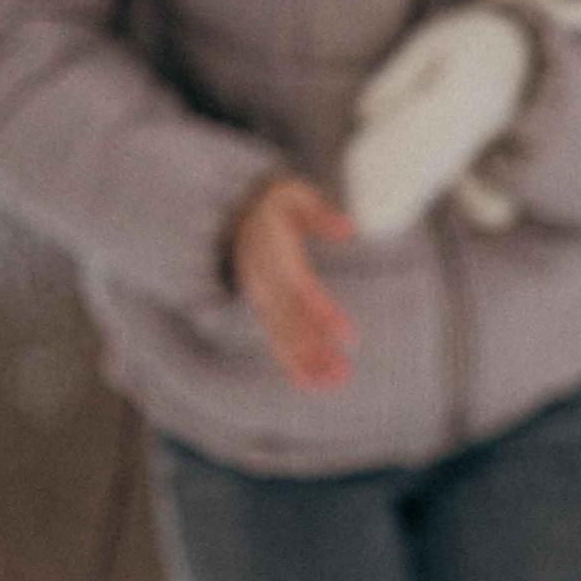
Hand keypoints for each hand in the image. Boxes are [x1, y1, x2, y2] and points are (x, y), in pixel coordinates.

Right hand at [231, 176, 355, 392]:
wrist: (232, 216)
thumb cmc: (273, 205)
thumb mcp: (292, 195)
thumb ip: (319, 214)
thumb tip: (348, 229)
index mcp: (275, 256)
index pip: (303, 290)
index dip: (324, 314)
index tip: (347, 336)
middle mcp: (265, 284)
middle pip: (293, 322)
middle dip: (316, 350)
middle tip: (341, 375)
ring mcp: (261, 300)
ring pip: (284, 336)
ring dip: (307, 363)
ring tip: (330, 385)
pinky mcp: (263, 310)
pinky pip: (276, 338)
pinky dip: (290, 361)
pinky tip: (308, 382)